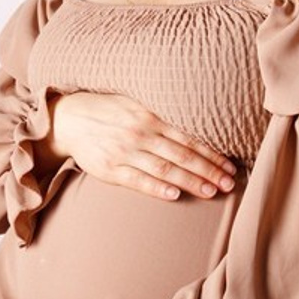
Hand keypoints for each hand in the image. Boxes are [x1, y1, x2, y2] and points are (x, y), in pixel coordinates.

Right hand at [48, 91, 236, 200]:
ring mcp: (125, 151)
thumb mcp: (134, 103)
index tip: (230, 166)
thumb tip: (195, 123)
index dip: (211, 153)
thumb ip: (161, 114)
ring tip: (211, 191)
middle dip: (208, 170)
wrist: (68, 119)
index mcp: (149, 116)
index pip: (188, 137)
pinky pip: (137, 180)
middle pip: (181, 155)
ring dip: (190, 181)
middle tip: (229, 183)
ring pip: (164, 169)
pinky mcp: (110, 168)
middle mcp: (140, 133)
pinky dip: (156, 188)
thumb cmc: (107, 111)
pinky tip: (174, 195)